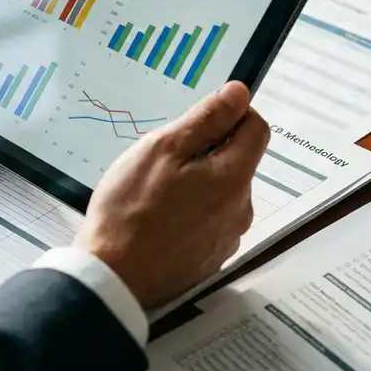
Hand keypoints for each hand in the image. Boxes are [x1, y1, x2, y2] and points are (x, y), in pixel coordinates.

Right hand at [73, 82, 268, 309]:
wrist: (113, 277)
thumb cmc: (130, 210)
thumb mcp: (163, 149)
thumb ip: (206, 119)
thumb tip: (239, 94)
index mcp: (233, 178)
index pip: (256, 128)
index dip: (231, 114)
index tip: (199, 119)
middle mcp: (240, 209)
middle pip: (238, 161)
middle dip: (207, 151)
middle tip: (163, 159)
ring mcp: (227, 237)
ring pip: (222, 191)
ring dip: (198, 182)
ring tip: (156, 192)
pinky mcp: (210, 258)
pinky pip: (210, 220)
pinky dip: (191, 211)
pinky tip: (158, 218)